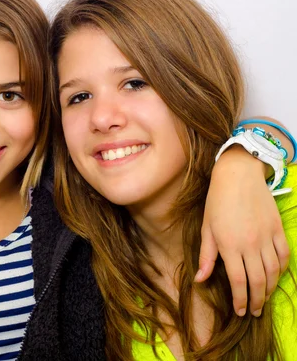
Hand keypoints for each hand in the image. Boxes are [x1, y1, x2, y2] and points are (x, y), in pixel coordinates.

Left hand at [196, 147, 288, 316]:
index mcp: (229, 245)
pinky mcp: (278, 229)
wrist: (238, 176)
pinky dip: (283, 269)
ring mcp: (267, 236)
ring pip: (274, 271)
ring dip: (270, 288)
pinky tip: (277, 276)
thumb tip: (201, 280)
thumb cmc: (217, 202)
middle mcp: (250, 244)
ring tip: (264, 298)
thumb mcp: (206, 228)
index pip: (238, 280)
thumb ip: (206, 256)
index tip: (241, 311)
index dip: (240, 299)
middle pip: (258, 280)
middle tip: (255, 311)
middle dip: (257, 299)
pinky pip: (285, 255)